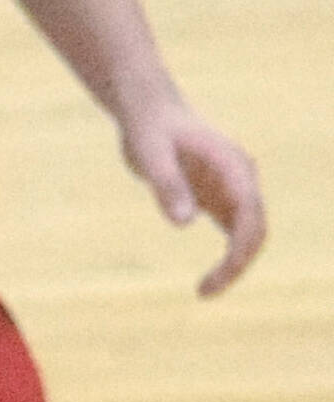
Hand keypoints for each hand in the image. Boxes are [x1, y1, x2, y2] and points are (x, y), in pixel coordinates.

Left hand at [119, 94, 266, 295]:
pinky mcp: (219, 198)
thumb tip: (185, 223)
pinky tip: (207, 280)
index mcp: (232, 164)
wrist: (146, 110)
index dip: (240, 248)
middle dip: (238, 263)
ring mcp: (232, 189)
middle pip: (255, 229)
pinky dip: (226, 257)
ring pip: (247, 234)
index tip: (219, 274)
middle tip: (205, 291)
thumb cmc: (149, 126)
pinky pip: (233, 233)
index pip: (250, 214)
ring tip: (204, 289)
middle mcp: (240, 178)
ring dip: (234, 264)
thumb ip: (166, 183)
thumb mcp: (149, 151)